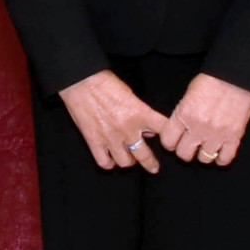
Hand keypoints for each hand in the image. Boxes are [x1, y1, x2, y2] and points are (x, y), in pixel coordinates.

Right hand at [57, 68, 171, 173]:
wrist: (81, 81)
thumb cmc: (105, 82)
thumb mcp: (131, 94)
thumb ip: (141, 112)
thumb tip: (148, 128)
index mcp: (140, 114)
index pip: (164, 131)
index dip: (169, 138)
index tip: (168, 143)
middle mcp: (127, 129)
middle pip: (145, 156)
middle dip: (151, 164)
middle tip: (153, 167)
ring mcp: (110, 138)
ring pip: (125, 163)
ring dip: (128, 161)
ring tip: (128, 158)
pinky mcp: (94, 141)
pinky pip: (104, 162)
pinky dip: (109, 163)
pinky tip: (110, 159)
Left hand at [160, 74, 249, 166]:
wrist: (236, 77)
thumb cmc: (212, 81)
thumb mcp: (188, 95)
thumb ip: (182, 114)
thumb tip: (178, 129)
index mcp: (184, 115)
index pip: (168, 141)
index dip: (170, 143)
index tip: (174, 141)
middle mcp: (199, 128)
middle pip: (184, 154)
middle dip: (185, 151)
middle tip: (189, 145)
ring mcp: (217, 134)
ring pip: (204, 159)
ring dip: (203, 154)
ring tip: (205, 147)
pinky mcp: (234, 137)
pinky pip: (225, 158)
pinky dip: (221, 158)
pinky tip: (220, 151)